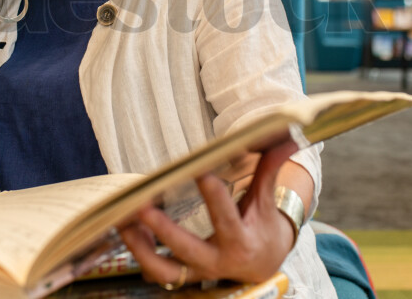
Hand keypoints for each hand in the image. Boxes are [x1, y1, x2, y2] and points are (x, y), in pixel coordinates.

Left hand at [120, 140, 300, 286]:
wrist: (263, 264)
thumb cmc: (263, 226)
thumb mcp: (267, 200)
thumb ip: (270, 169)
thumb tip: (289, 135)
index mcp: (242, 242)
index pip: (227, 219)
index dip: (214, 197)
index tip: (201, 171)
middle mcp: (219, 262)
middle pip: (189, 250)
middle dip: (165, 231)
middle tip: (143, 207)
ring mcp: (199, 273)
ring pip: (166, 271)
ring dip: (141, 250)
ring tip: (122, 222)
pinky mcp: (185, 276)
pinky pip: (158, 273)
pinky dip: (140, 256)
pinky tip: (125, 232)